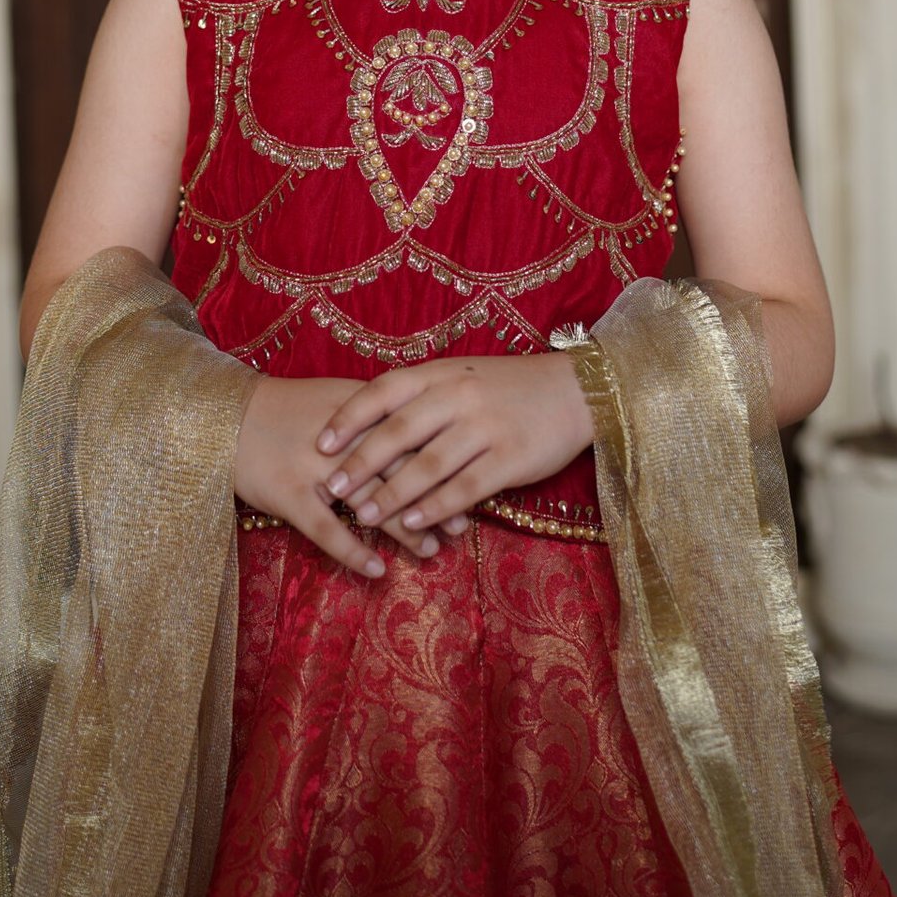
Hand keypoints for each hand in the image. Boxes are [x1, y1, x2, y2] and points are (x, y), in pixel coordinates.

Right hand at [233, 372, 443, 577]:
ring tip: (430, 550)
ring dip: (404, 528)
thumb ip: (376, 414)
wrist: (224, 418)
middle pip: (399, 469)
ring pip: (371, 502)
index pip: (412, 433)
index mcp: (357, 408)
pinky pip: (326, 530)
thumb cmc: (285, 410)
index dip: (443, 460)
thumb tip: (426, 433)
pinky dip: (353, 552)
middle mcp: (342, 437)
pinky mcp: (289, 495)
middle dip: (434, 498)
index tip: (470, 481)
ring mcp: (314, 468)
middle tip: (461, 524)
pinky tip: (377, 571)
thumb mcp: (335, 399)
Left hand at [315, 352, 593, 538]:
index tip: (321, 443)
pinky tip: (414, 524)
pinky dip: (435, 508)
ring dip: (393, 494)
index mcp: (442, 373)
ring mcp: (485, 426)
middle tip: (331, 488)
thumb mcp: (462, 377)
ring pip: (428, 465)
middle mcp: (459, 395)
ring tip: (364, 516)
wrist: (574, 390)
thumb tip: (371, 427)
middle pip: (399, 432)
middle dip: (362, 463)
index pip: (384, 391)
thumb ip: (423, 397)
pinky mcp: (510, 457)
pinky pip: (464, 487)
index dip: (350, 417)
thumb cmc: (508, 387)